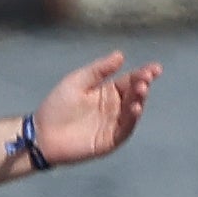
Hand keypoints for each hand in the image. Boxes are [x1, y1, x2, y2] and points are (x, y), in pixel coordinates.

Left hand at [31, 52, 160, 165]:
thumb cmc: (57, 105)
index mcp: (108, 92)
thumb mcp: (78, 81)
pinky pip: (124, 130)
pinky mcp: (109, 141)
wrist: (42, 133)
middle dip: (142, 86)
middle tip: (145, 79)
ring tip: (142, 90)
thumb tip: (121, 55)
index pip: (130, 81)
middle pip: (134, 95)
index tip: (155, 68)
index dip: (143, 74)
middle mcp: (114, 108)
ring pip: (132, 112)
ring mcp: (113, 125)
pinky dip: (131, 120)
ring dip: (139, 101)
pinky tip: (135, 108)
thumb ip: (99, 70)